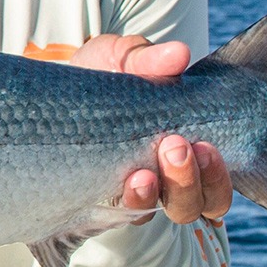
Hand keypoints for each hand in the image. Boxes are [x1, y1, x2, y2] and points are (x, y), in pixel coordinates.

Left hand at [67, 34, 232, 225]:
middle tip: (176, 145)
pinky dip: (126, 200)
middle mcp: (164, 180)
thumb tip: (178, 54)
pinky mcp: (98, 199)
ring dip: (157, 195)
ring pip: (159, 212)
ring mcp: (132, 192)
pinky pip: (119, 212)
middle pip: (195, 205)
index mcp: (184, 151)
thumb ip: (149, 58)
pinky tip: (124, 181)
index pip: (215, 184)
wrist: (49, 92)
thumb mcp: (123, 59)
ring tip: (144, 171)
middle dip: (190, 181)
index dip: (217, 176)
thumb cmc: (101, 78)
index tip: (205, 146)